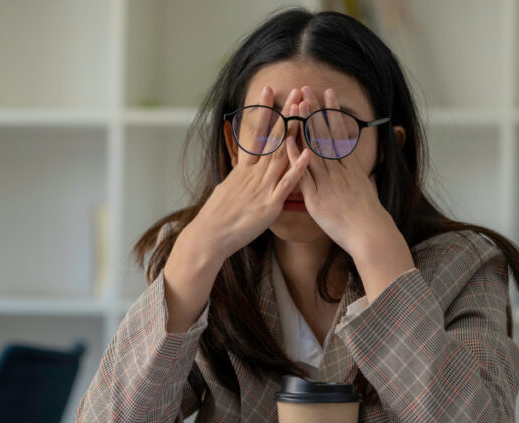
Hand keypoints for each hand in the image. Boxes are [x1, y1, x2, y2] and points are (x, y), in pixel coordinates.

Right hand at [183, 86, 312, 263]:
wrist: (210, 236)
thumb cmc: (218, 216)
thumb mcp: (228, 188)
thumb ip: (240, 176)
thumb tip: (242, 168)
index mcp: (244, 169)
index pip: (255, 132)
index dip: (263, 110)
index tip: (268, 90)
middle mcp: (254, 173)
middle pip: (273, 138)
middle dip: (285, 113)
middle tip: (295, 91)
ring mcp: (262, 187)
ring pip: (281, 154)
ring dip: (295, 132)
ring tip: (305, 111)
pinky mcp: (270, 204)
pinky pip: (287, 184)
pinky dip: (298, 168)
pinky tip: (308, 153)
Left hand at [296, 86, 413, 297]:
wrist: (370, 235)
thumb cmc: (369, 217)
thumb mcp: (367, 190)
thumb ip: (359, 178)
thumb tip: (359, 171)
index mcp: (351, 167)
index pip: (340, 133)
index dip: (332, 112)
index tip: (327, 94)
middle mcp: (339, 170)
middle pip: (325, 134)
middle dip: (316, 111)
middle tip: (307, 89)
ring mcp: (327, 182)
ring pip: (314, 148)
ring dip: (305, 125)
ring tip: (297, 104)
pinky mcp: (316, 197)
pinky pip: (303, 174)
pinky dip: (294, 156)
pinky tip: (286, 140)